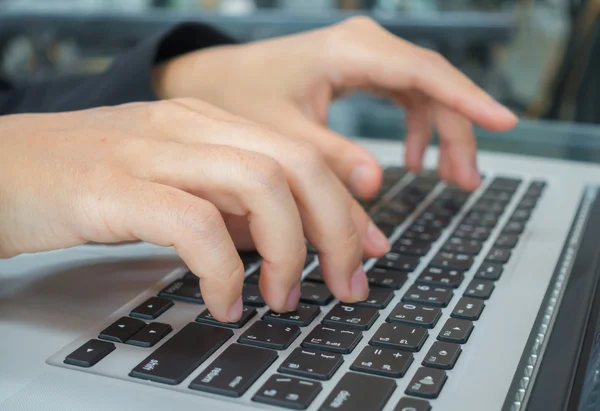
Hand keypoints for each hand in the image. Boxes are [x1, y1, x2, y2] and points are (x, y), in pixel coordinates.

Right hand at [0, 100, 389, 321]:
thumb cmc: (83, 181)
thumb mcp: (172, 184)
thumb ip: (227, 203)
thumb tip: (283, 238)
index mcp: (207, 122)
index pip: (301, 155)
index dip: (345, 206)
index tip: (368, 250)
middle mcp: (189, 127)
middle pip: (295, 165)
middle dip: (336, 229)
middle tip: (344, 284)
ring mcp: (153, 151)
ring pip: (260, 185)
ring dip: (289, 249)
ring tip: (283, 298)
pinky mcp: (115, 187)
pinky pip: (195, 224)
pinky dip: (223, 270)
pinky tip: (225, 303)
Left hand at [154, 17, 517, 196]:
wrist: (212, 79)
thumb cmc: (238, 96)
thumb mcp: (283, 133)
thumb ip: (329, 163)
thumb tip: (378, 187)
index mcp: (349, 52)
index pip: (425, 73)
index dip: (467, 100)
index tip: (505, 122)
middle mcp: (364, 46)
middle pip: (433, 84)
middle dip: (457, 131)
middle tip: (465, 182)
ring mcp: (364, 56)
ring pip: (424, 92)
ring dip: (442, 133)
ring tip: (451, 179)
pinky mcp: (359, 70)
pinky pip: (405, 96)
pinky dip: (417, 128)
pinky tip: (415, 160)